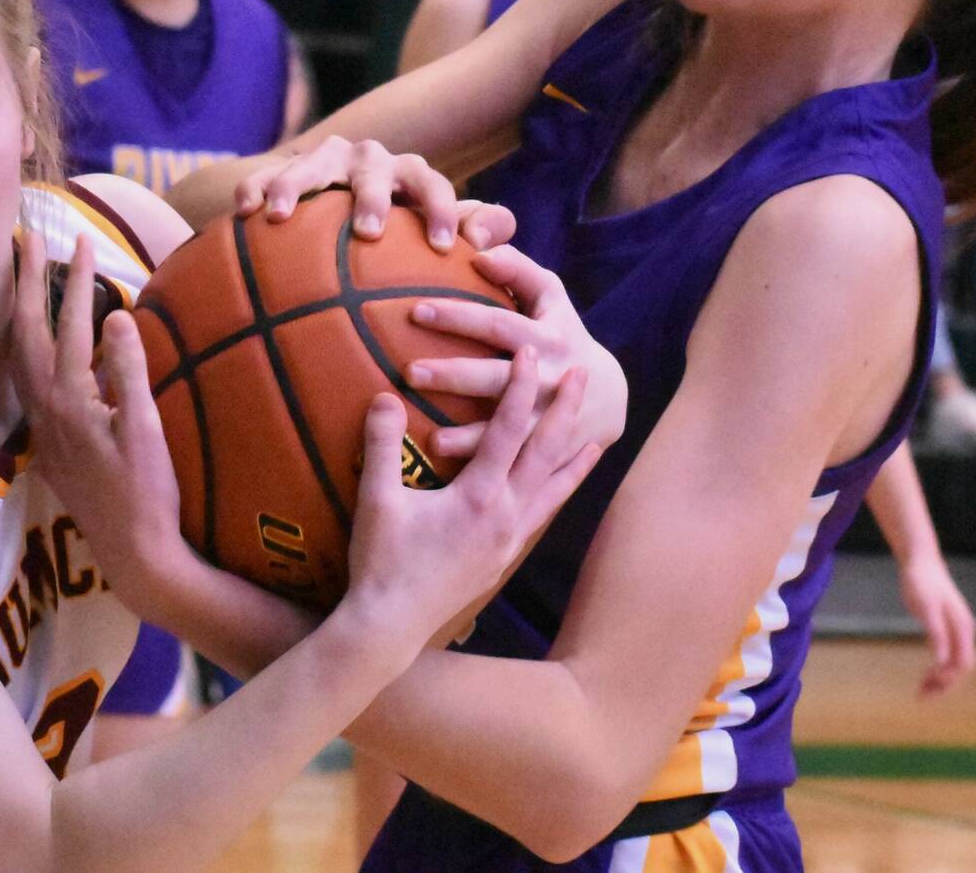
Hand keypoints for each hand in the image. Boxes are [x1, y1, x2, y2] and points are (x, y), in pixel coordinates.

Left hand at [10, 232, 185, 617]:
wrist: (134, 552)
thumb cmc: (147, 492)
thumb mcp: (146, 428)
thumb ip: (129, 369)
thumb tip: (118, 313)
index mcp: (68, 400)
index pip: (67, 326)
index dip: (74, 281)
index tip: (81, 240)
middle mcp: (45, 409)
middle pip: (26, 332)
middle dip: (27, 282)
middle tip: (27, 238)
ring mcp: (43, 427)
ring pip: (20, 355)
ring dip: (22, 312)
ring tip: (25, 276)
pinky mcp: (50, 442)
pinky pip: (27, 378)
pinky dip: (29, 346)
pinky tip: (40, 341)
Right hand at [233, 134, 517, 251]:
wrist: (336, 207)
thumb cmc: (399, 231)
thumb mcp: (438, 228)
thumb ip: (476, 228)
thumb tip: (492, 234)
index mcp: (409, 174)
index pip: (433, 183)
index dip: (443, 211)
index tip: (446, 247)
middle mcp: (369, 160)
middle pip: (373, 171)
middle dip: (371, 198)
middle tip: (369, 232)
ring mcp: (324, 161)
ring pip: (312, 167)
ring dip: (296, 186)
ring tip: (281, 215)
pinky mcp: (285, 168)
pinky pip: (265, 175)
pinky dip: (255, 189)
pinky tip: (244, 211)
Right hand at [338, 348, 599, 638]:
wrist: (392, 624)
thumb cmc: (382, 560)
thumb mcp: (376, 498)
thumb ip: (381, 444)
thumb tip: (384, 396)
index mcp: (478, 496)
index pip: (507, 429)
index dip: (520, 387)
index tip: (531, 351)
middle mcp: (505, 515)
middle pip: (546, 453)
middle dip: (565, 410)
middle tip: (584, 374)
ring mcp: (509, 538)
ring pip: (554, 488)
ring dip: (575, 455)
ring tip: (598, 434)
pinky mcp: (504, 556)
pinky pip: (543, 514)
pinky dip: (560, 494)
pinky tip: (562, 489)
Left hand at [399, 244, 626, 465]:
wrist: (605, 394)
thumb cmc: (561, 332)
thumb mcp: (550, 295)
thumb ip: (516, 268)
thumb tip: (479, 250)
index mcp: (548, 336)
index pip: (497, 324)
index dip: (460, 317)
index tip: (417, 311)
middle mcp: (549, 378)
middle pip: (496, 377)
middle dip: (454, 375)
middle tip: (411, 371)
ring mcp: (548, 418)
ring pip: (506, 427)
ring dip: (469, 435)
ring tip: (431, 438)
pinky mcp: (545, 450)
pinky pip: (510, 459)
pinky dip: (479, 462)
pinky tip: (444, 461)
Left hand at [898, 550, 975, 697]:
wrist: (919, 561)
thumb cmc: (921, 582)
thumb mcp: (925, 607)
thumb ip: (936, 634)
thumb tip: (942, 662)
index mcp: (962, 628)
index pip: (962, 665)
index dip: (947, 681)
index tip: (927, 689)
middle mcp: (965, 632)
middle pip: (961, 669)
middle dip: (944, 686)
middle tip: (921, 698)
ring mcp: (958, 630)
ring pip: (955, 664)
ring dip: (941, 680)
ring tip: (921, 692)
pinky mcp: (948, 628)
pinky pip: (948, 656)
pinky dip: (938, 669)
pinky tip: (926, 676)